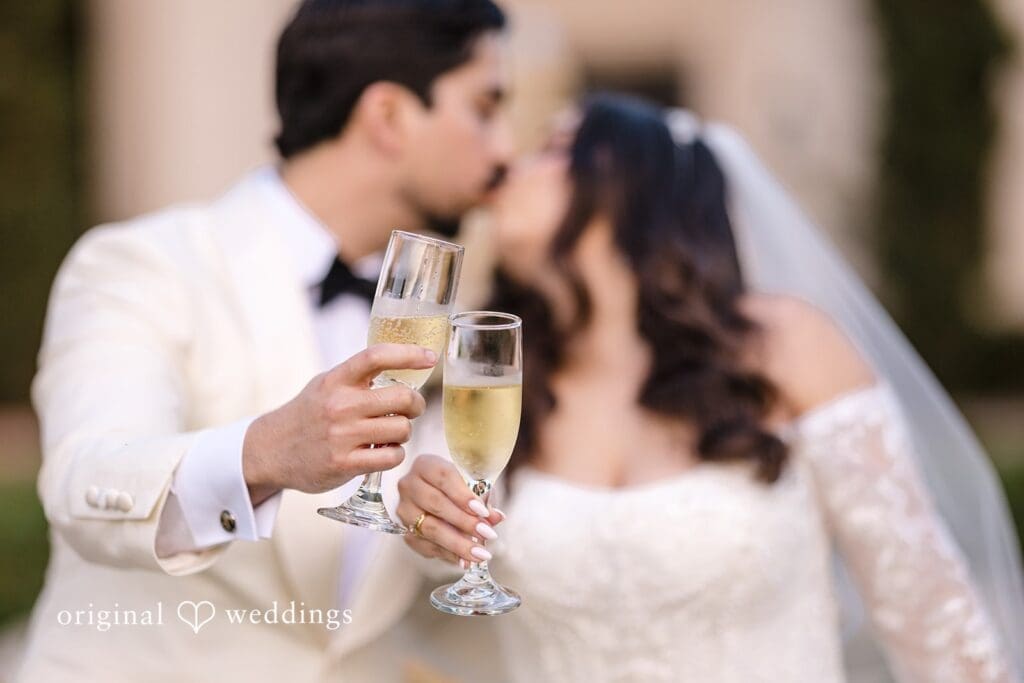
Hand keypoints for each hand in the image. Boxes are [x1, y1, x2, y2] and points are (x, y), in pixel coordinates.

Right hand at [242, 344, 435, 502]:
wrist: (270, 451)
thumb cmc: (307, 415)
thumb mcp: (325, 385)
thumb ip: (357, 377)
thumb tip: (403, 364)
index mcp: (336, 380)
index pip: (376, 356)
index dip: (409, 354)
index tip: (430, 358)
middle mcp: (340, 405)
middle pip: (403, 398)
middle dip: (416, 405)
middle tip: (412, 409)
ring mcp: (342, 435)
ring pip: (402, 429)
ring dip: (404, 432)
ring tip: (390, 433)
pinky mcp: (345, 463)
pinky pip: (392, 457)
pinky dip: (395, 454)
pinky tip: (383, 452)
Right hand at [397, 453, 503, 565]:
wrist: (436, 494)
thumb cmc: (457, 485)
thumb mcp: (472, 484)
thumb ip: (483, 498)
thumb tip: (496, 517)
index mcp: (426, 465)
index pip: (443, 477)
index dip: (463, 495)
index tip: (483, 512)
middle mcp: (410, 485)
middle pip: (436, 504)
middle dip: (464, 522)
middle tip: (488, 534)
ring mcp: (405, 510)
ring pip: (430, 528)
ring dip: (457, 544)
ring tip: (480, 554)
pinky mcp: (405, 531)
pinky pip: (426, 546)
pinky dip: (448, 555)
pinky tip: (465, 561)